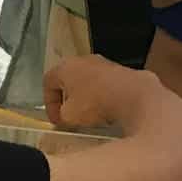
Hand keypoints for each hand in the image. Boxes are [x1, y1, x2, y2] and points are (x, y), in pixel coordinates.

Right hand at [44, 53, 161, 130]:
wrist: (133, 94)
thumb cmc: (94, 103)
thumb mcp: (69, 116)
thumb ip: (62, 115)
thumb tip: (67, 115)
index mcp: (66, 66)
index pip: (49, 81)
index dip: (49, 104)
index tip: (57, 120)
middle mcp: (84, 60)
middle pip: (69, 79)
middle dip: (67, 100)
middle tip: (70, 117)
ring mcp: (104, 63)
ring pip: (88, 81)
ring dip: (85, 98)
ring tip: (89, 116)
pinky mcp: (121, 70)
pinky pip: (104, 84)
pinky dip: (102, 97)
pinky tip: (107, 111)